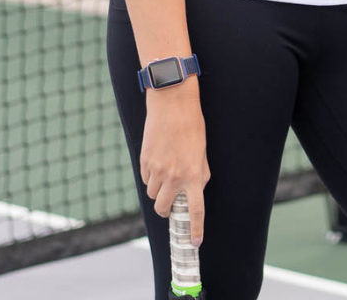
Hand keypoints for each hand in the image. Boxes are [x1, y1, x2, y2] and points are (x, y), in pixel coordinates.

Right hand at [140, 79, 209, 244]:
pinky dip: (150, 175)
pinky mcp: (144, 162)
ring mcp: (157, 170)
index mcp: (193, 174)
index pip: (195, 210)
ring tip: (167, 168)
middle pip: (164, 209)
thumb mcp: (203, 150)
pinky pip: (145, 179)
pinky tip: (158, 157)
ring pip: (153, 194)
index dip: (195, 229)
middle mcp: (174, 176)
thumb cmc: (192, 125)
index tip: (194, 242)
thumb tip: (195, 191)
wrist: (172, 104)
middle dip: (166, 209)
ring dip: (158, 189)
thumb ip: (199, 173)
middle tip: (171, 200)